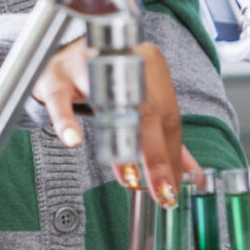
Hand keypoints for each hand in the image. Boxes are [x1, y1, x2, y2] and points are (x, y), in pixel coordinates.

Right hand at [34, 38, 193, 197]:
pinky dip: (67, 122)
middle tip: (161, 190)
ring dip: (122, 147)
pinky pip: (62, 102)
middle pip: (147, 114)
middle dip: (156, 158)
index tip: (175, 185)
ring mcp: (87, 68)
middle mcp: (122, 61)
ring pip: (110, 108)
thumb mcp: (138, 102)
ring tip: (130, 178)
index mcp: (149, 65)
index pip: (168, 115)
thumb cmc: (105, 81)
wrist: (61, 59)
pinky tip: (74, 140)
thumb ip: (164, 135)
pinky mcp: (57, 78)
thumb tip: (191, 171)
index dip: (174, 154)